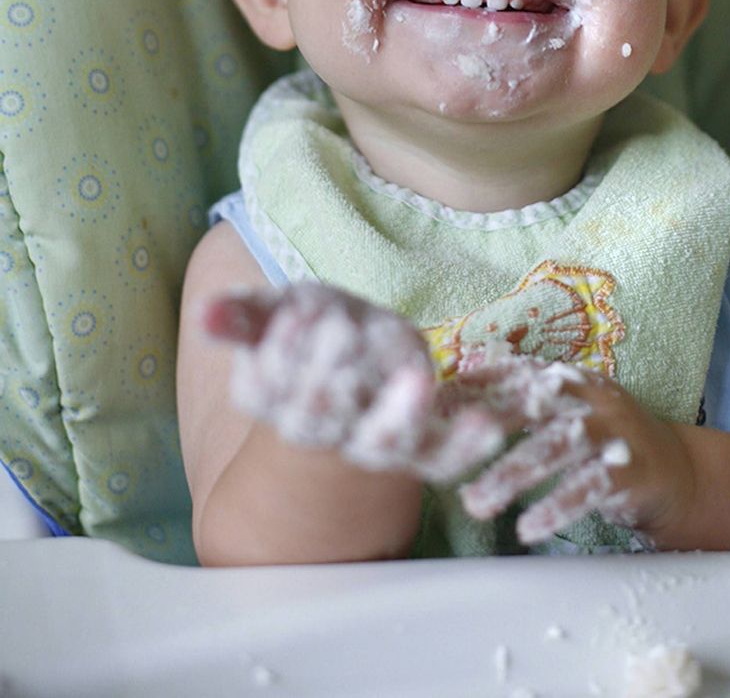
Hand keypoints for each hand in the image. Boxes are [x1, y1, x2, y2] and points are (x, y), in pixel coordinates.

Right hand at [204, 282, 502, 483]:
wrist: (356, 351)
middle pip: (319, 418)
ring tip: (416, 381)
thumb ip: (244, 316)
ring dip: (397, 416)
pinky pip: (440, 458)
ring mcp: (372, 441)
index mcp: (277, 399)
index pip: (268, 388)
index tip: (297, 313)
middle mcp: (322, 430)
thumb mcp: (277, 310)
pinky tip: (486, 427)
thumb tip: (203, 314)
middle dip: (329, 377)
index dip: (280, 354)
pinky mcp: (420, 446)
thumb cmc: (310, 326)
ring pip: (380, 444)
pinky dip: (462, 447)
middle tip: (342, 330)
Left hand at [453, 355, 689, 545]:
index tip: (435, 406)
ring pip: (557, 446)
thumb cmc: (603, 441)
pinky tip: (527, 528)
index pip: (517, 373)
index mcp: (571, 379)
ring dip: (513, 474)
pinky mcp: (631, 471)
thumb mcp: (564, 411)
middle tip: (445, 455)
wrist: (676, 472)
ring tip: (477, 503)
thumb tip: (459, 383)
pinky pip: (589, 488)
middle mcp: (592, 397)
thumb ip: (520, 397)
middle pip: (535, 402)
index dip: (476, 386)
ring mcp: (615, 432)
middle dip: (488, 426)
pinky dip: (556, 507)